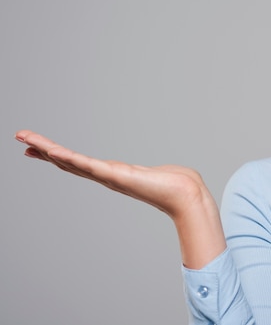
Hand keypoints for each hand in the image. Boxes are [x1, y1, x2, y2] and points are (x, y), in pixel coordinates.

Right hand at [15, 130, 225, 267]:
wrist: (187, 195)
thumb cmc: (176, 185)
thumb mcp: (155, 174)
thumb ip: (152, 173)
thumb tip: (162, 174)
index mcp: (113, 174)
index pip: (78, 163)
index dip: (57, 155)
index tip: (38, 147)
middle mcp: (107, 177)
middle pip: (68, 161)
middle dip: (43, 150)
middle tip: (20, 137)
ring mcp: (110, 177)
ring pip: (72, 162)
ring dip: (48, 151)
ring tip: (26, 139)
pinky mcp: (118, 176)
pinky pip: (89, 166)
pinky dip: (71, 159)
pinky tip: (55, 152)